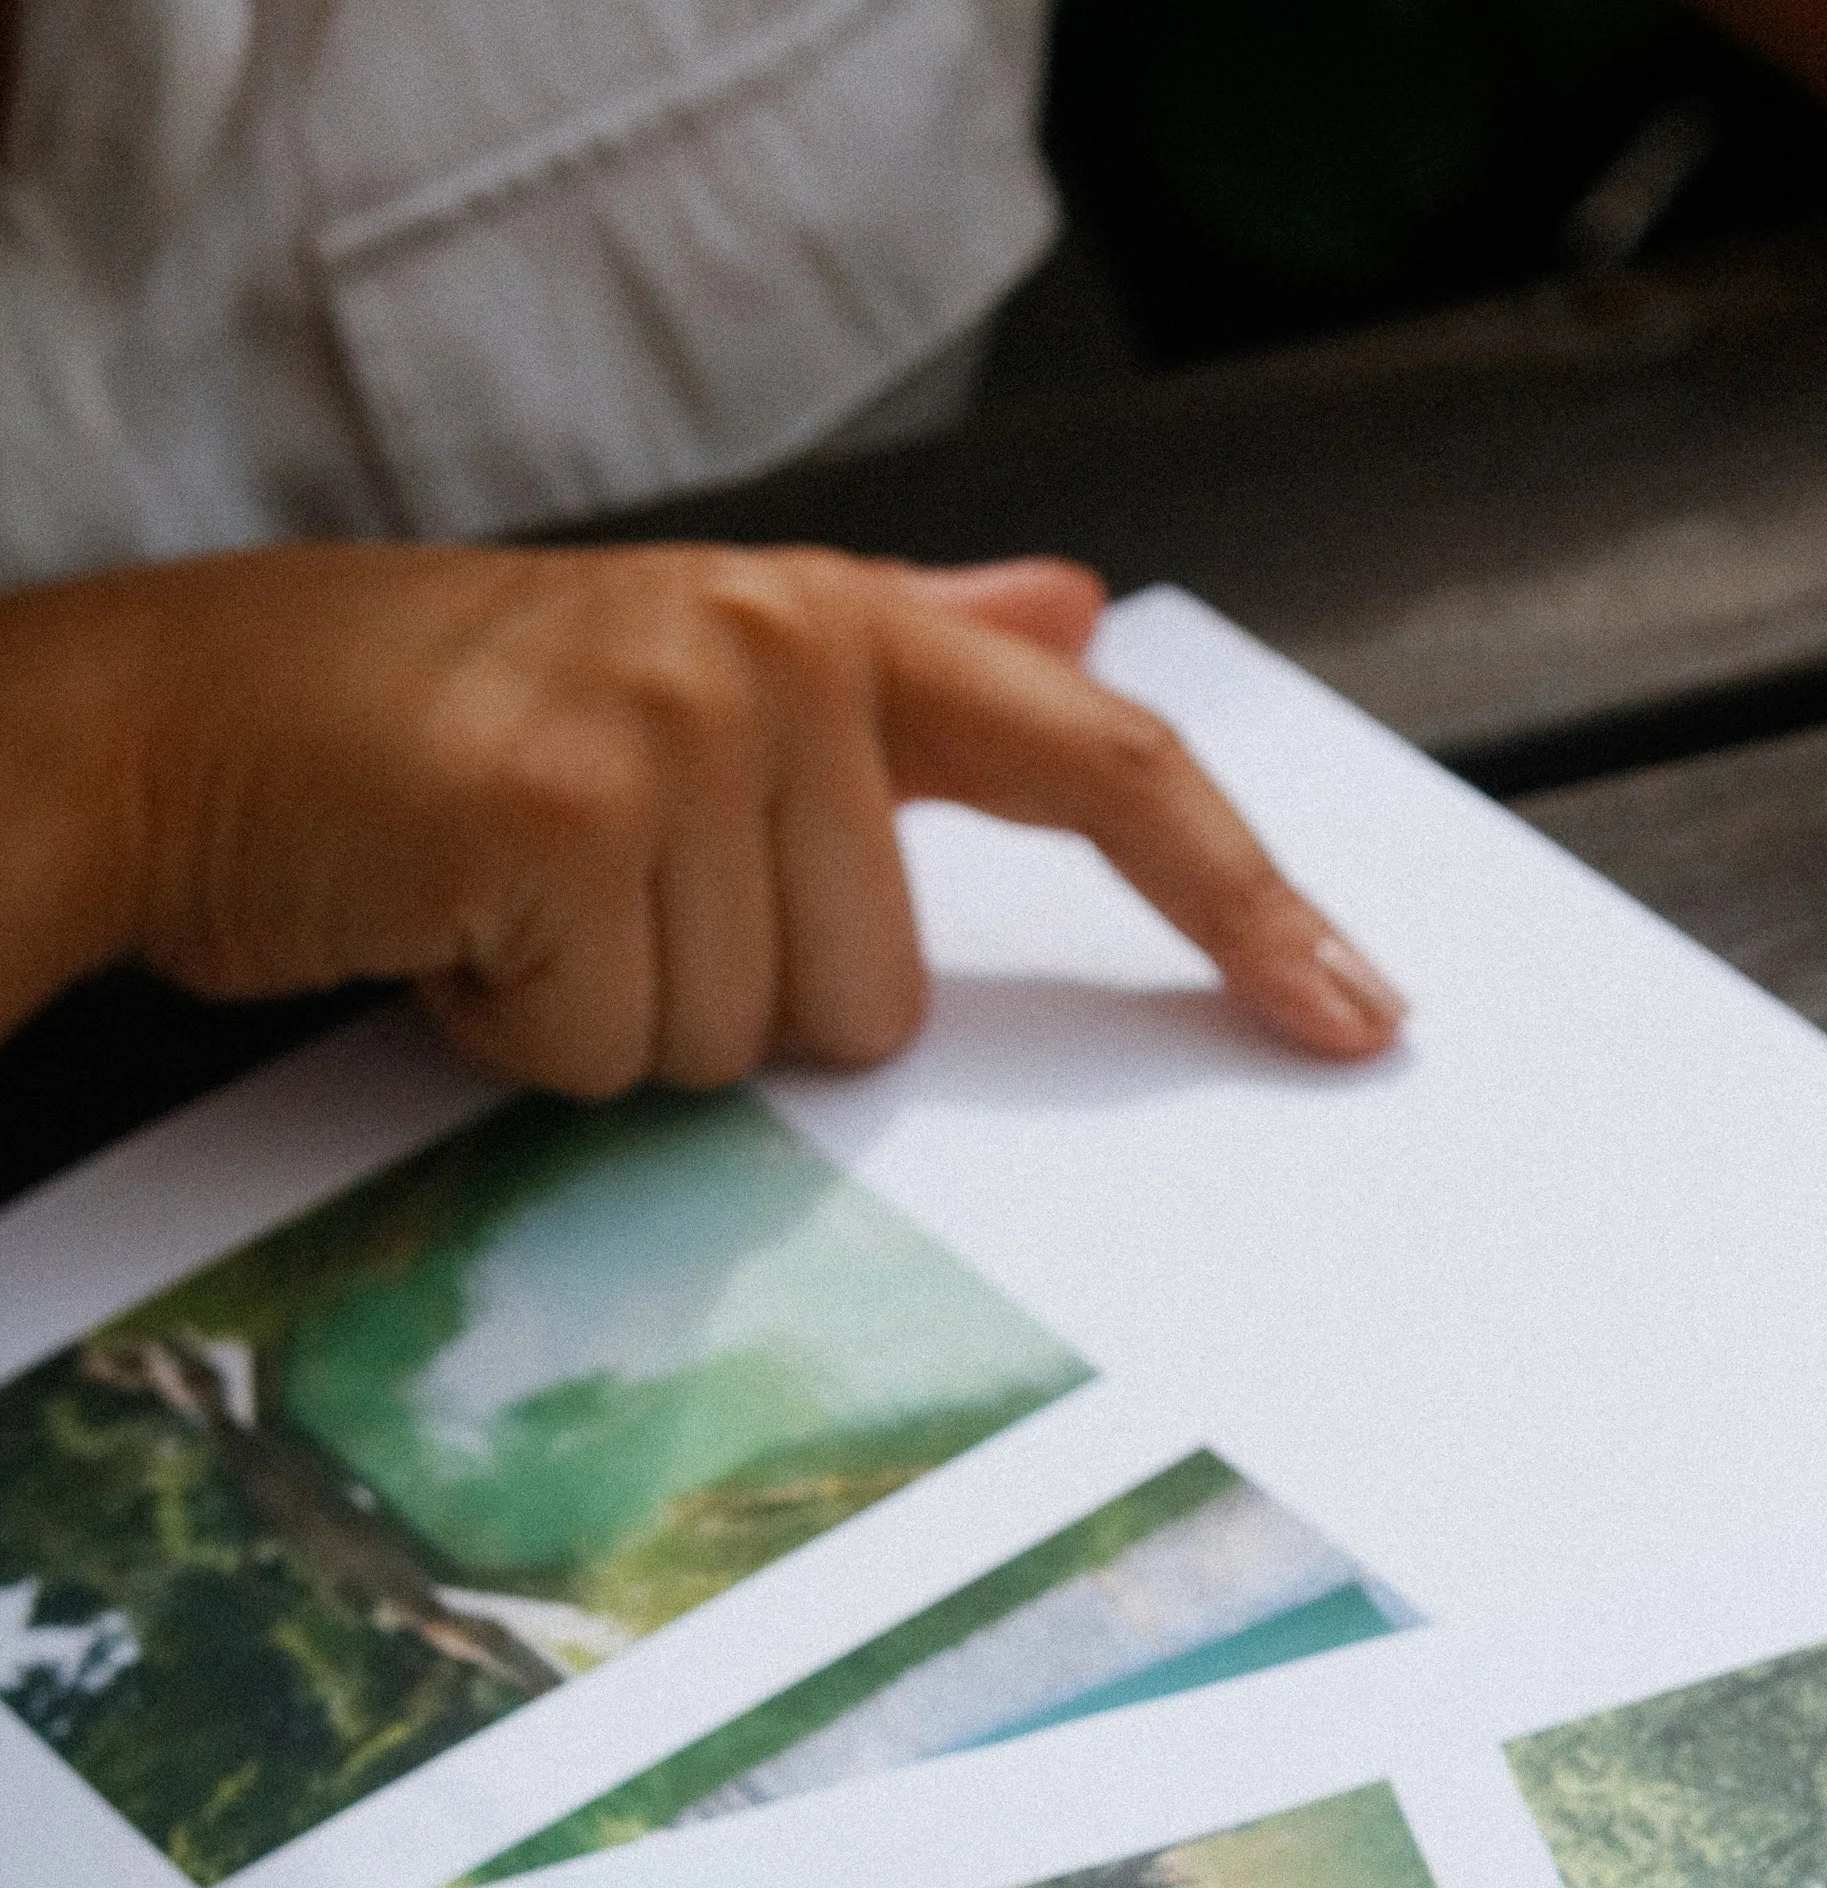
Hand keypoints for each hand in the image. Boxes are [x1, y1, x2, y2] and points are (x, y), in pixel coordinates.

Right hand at [0, 540, 1404, 1092]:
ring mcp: (681, 726)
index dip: (1241, 903)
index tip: (1354, 1014)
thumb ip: (911, 660)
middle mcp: (782, 659)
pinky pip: (624, 1053)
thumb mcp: (699, 672)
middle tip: (592, 908)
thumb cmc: (449, 727)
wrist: (197, 727)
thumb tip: (1080, 620)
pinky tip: (458, 931)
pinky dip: (525, 1039)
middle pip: (881, 1003)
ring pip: (752, 1047)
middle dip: (729, 1006)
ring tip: (516, 910)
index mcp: (839, 631)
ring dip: (620, 1029)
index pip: (1105, 771)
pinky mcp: (572, 813)